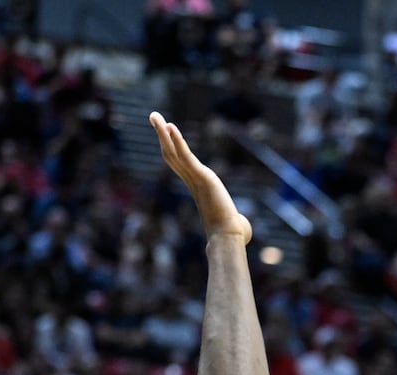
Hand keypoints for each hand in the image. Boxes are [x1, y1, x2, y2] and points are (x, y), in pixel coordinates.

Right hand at [149, 112, 251, 244]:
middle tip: (153, 116)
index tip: (166, 133)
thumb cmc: (233, 234)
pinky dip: (178, 141)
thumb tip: (242, 227)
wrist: (228, 237)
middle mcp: (192, 181)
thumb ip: (236, 219)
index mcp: (198, 187)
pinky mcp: (202, 177)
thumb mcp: (234, 222)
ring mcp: (195, 178)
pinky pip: (186, 156)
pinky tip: (170, 126)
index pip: (181, 163)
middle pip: (171, 154)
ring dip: (163, 132)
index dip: (172, 147)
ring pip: (174, 152)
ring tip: (154, 115)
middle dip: (162, 135)